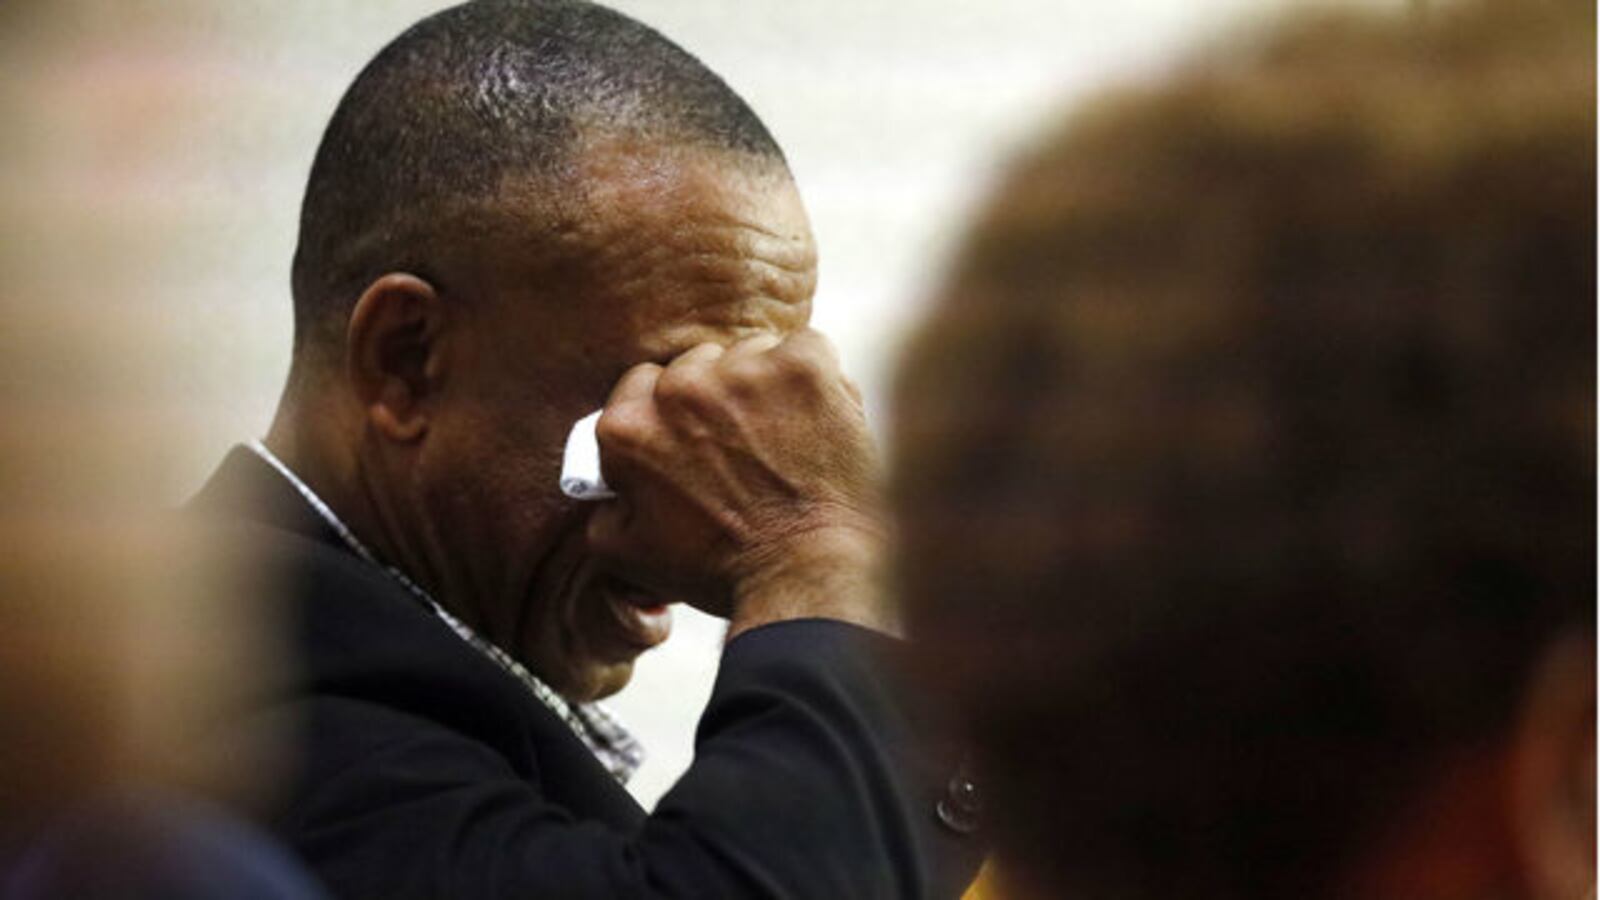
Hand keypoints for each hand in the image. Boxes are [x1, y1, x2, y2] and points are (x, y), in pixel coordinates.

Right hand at [586, 330, 891, 635]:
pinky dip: (815, 379)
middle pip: (698, 364)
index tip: (696, 436)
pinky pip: (805, 346)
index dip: (674, 412)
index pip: (644, 384)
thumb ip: (602, 507)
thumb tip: (605, 485)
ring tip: (784, 439)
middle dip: (719, 398)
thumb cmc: (720, 570)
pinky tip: (817, 420)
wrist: (807, 573)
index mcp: (629, 427)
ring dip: (766, 386)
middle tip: (744, 445)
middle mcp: (680, 389)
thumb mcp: (628, 554)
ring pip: (751, 353)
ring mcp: (744, 372)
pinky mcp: (803, 367)